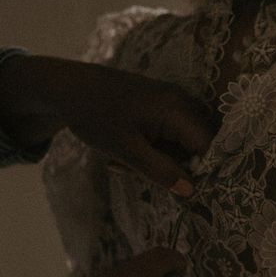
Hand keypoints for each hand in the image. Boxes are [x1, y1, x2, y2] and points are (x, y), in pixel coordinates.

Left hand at [0, 55, 216, 195]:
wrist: (67, 86)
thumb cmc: (94, 116)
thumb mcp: (125, 150)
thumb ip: (160, 171)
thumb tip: (191, 191)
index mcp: (175, 110)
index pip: (208, 145)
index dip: (205, 169)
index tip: (193, 189)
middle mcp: (181, 101)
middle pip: (199, 143)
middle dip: (182, 164)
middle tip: (151, 176)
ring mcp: (173, 100)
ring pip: (185, 140)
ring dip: (167, 157)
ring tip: (131, 162)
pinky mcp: (163, 102)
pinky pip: (173, 131)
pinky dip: (159, 147)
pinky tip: (135, 150)